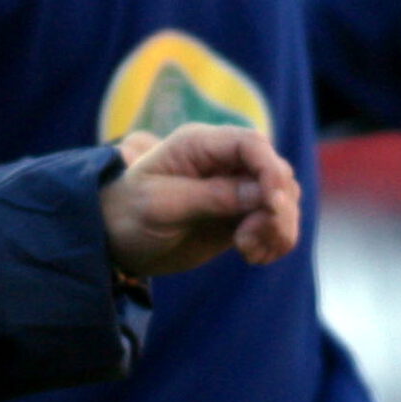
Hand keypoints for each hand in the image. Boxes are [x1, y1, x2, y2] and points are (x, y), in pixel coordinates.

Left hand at [100, 123, 301, 276]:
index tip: (271, 205)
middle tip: (247, 240)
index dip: (270, 170)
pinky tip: (254, 257)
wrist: (116, 241)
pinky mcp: (241, 215)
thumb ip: (211, 196)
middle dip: (276, 207)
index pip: (252, 144)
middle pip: (277, 172)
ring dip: (278, 228)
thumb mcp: (162, 205)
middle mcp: (224, 161)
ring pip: (284, 199)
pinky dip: (275, 241)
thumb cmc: (129, 214)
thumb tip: (262, 194)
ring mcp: (236, 188)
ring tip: (248, 252)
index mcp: (200, 144)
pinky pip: (276, 223)